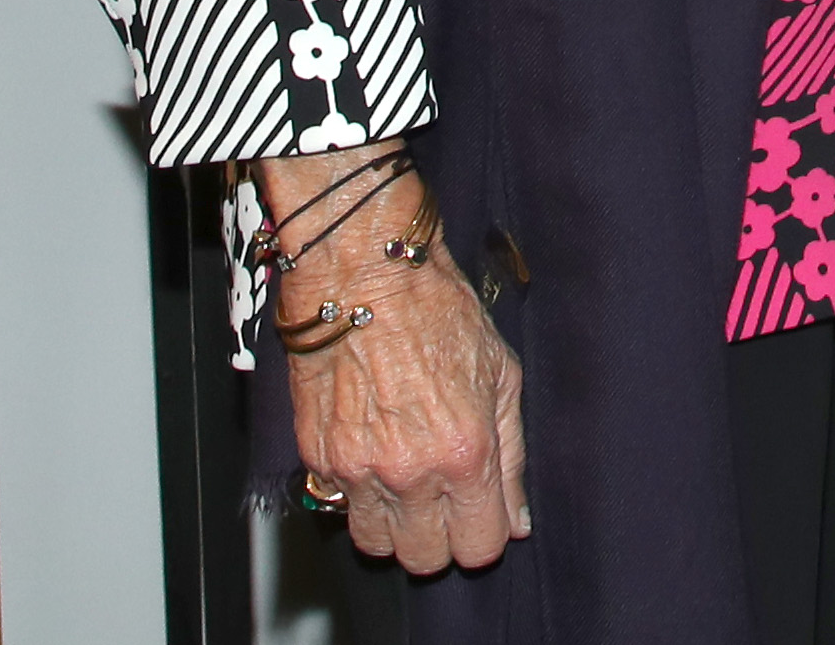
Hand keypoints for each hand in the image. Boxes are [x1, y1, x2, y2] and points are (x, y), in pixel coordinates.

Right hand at [256, 148, 528, 573]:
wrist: (363, 273)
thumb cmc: (438, 310)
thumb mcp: (501, 374)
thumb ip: (512, 456)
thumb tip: (517, 518)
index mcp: (466, 453)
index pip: (479, 547)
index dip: (485, 534)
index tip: (481, 515)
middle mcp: (410, 472)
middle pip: (425, 560)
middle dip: (440, 539)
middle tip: (442, 502)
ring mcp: (357, 470)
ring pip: (377, 545)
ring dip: (394, 526)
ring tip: (404, 483)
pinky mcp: (317, 457)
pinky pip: (339, 506)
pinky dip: (357, 494)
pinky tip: (372, 452)